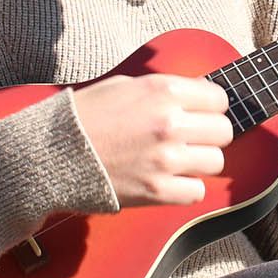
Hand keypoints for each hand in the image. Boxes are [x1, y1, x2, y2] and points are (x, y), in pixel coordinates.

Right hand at [71, 74, 231, 207]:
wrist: (53, 151)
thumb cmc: (86, 116)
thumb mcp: (125, 86)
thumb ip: (165, 89)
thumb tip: (199, 94)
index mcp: (163, 91)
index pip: (219, 99)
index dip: (211, 108)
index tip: (201, 115)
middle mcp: (170, 123)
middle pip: (224, 131)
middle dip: (210, 135)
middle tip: (192, 140)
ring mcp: (165, 158)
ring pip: (216, 162)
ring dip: (200, 162)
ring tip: (180, 161)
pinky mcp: (156, 190)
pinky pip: (197, 192)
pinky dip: (186, 189)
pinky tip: (170, 181)